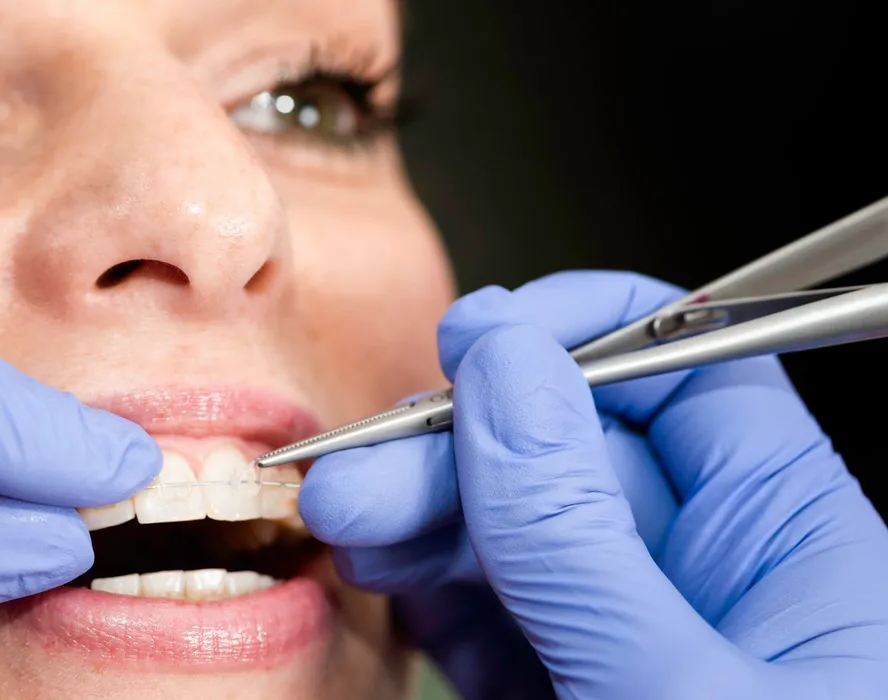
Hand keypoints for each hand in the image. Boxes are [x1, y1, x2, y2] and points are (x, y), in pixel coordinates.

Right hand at [300, 271, 887, 698]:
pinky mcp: (571, 691)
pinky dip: (429, 593)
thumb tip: (508, 371)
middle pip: (565, 454)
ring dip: (417, 516)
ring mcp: (630, 637)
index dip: (576, 331)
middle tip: (356, 473)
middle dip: (449, 449)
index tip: (473, 340)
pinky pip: (494, 617)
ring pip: (513, 534)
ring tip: (344, 521)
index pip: (686, 370)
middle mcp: (709, 578)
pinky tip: (386, 580)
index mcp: (789, 545)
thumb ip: (581, 535)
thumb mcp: (676, 685)